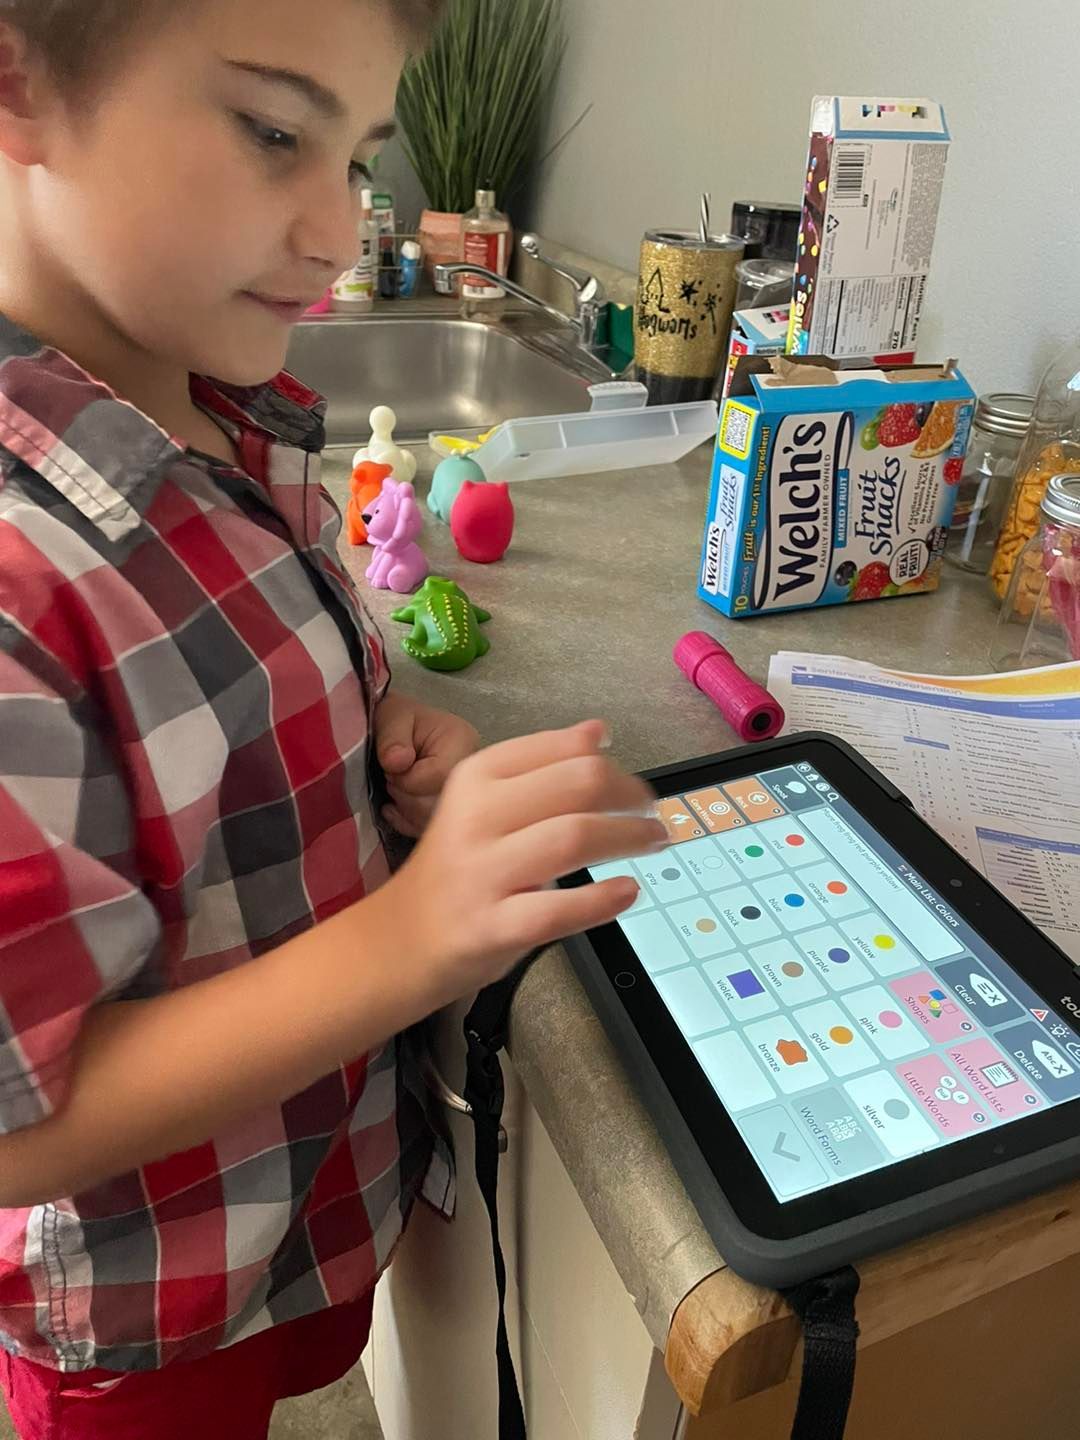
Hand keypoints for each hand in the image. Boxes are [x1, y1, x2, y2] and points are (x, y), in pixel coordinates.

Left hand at [375, 692, 479, 837]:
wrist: (400, 729)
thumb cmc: (397, 720)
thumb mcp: (389, 717)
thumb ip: (392, 739)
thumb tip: (397, 762)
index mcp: (461, 740)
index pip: (440, 776)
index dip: (408, 780)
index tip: (392, 767)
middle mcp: (471, 769)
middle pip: (441, 804)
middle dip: (406, 796)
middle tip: (393, 777)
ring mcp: (467, 794)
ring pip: (435, 822)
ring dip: (406, 810)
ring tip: (398, 786)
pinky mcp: (454, 813)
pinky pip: (429, 831)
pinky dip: (406, 823)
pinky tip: (397, 806)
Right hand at [388, 720, 666, 1003]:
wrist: (399, 939)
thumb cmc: (456, 868)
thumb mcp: (486, 802)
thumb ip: (540, 766)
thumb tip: (597, 731)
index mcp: (477, 776)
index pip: (560, 749)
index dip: (611, 763)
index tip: (633, 784)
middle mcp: (478, 816)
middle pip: (577, 785)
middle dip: (630, 796)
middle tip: (654, 815)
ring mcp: (483, 872)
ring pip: (574, 838)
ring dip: (628, 837)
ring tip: (653, 842)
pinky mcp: (492, 926)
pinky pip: (558, 909)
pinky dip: (602, 899)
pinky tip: (628, 892)